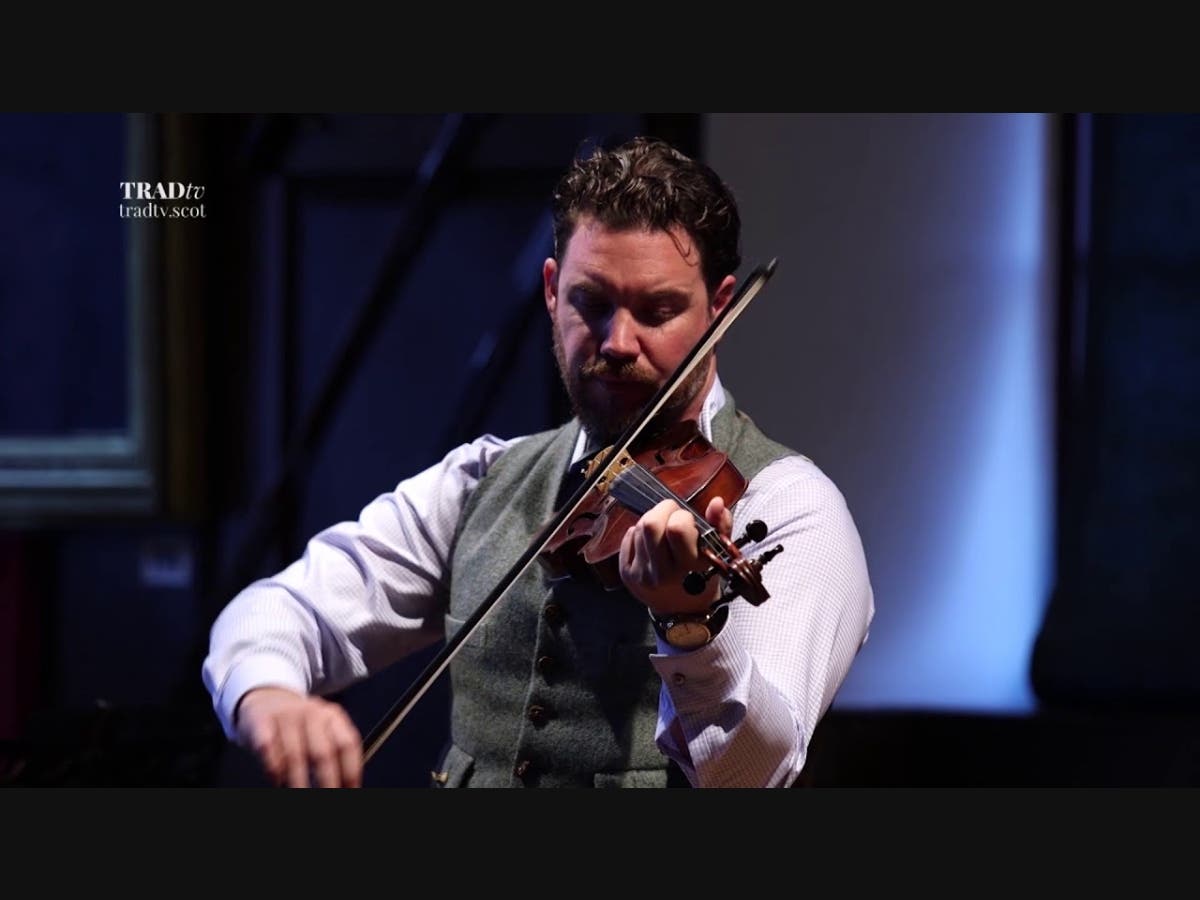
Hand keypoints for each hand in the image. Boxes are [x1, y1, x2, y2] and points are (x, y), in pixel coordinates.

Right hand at [234, 686, 362, 787]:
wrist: (266, 698)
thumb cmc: (299, 725)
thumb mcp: (322, 730)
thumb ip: (334, 754)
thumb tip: (346, 785)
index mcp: (332, 715)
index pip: (347, 744)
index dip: (351, 772)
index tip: (350, 791)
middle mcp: (311, 713)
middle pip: (323, 753)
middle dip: (327, 783)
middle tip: (327, 799)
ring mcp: (285, 716)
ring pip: (294, 757)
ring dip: (298, 783)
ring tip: (299, 793)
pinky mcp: (261, 722)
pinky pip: (268, 752)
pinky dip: (274, 772)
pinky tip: (277, 781)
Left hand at [618, 495, 732, 616]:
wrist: (683, 612)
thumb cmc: (702, 578)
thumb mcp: (717, 554)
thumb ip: (721, 525)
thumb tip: (716, 502)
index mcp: (688, 568)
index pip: (676, 528)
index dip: (682, 516)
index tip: (688, 521)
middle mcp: (662, 573)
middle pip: (650, 524)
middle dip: (663, 511)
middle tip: (672, 517)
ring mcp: (641, 574)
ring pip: (638, 528)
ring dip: (652, 523)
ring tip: (663, 533)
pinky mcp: (626, 574)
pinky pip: (628, 538)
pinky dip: (639, 534)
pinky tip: (651, 544)